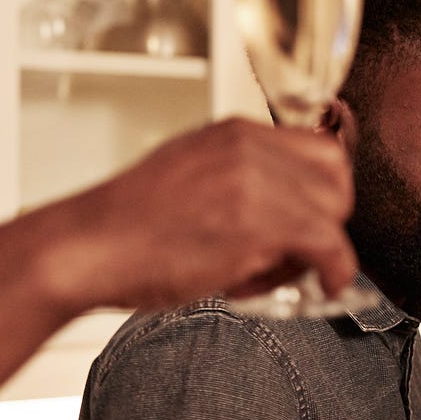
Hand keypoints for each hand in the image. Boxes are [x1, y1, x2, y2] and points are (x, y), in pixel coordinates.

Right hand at [32, 117, 356, 312]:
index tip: (316, 219)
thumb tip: (289, 202)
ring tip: (267, 272)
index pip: (319, 149)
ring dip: (315, 251)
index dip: (323, 191)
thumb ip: (240, 176)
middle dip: (325, 219)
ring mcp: (255, 183)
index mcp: (234, 132)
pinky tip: (324, 287)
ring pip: (334, 214)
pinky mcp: (258, 224)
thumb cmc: (128, 226)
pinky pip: (331, 246)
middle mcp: (249, 148)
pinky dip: (337, 271)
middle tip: (293, 251)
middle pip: (336, 179)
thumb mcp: (190, 173)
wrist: (83, 248)